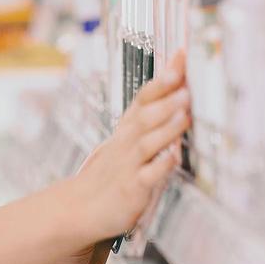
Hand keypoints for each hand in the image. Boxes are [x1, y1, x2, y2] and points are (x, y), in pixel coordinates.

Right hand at [61, 51, 189, 245]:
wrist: (80, 208)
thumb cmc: (110, 174)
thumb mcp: (126, 143)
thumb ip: (151, 121)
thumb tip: (179, 96)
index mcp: (127, 129)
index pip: (144, 96)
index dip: (163, 76)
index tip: (181, 55)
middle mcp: (126, 143)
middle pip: (145, 114)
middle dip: (165, 97)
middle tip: (184, 82)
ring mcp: (128, 165)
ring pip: (147, 141)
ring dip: (166, 126)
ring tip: (184, 111)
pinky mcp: (131, 189)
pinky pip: (147, 176)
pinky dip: (160, 166)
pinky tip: (173, 157)